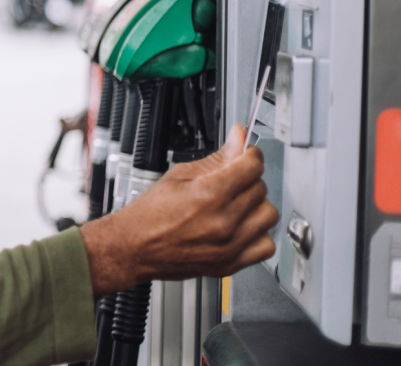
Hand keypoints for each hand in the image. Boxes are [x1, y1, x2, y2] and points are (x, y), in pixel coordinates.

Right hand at [79, 124, 278, 295]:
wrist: (135, 247)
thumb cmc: (150, 214)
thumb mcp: (178, 176)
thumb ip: (215, 159)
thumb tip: (237, 140)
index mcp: (208, 194)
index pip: (252, 166)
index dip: (250, 155)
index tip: (246, 156)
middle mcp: (223, 221)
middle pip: (261, 188)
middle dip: (247, 179)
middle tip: (232, 181)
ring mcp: (229, 245)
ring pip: (268, 215)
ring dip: (256, 206)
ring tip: (237, 205)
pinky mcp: (231, 263)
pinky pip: (266, 245)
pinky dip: (258, 235)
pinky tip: (242, 228)